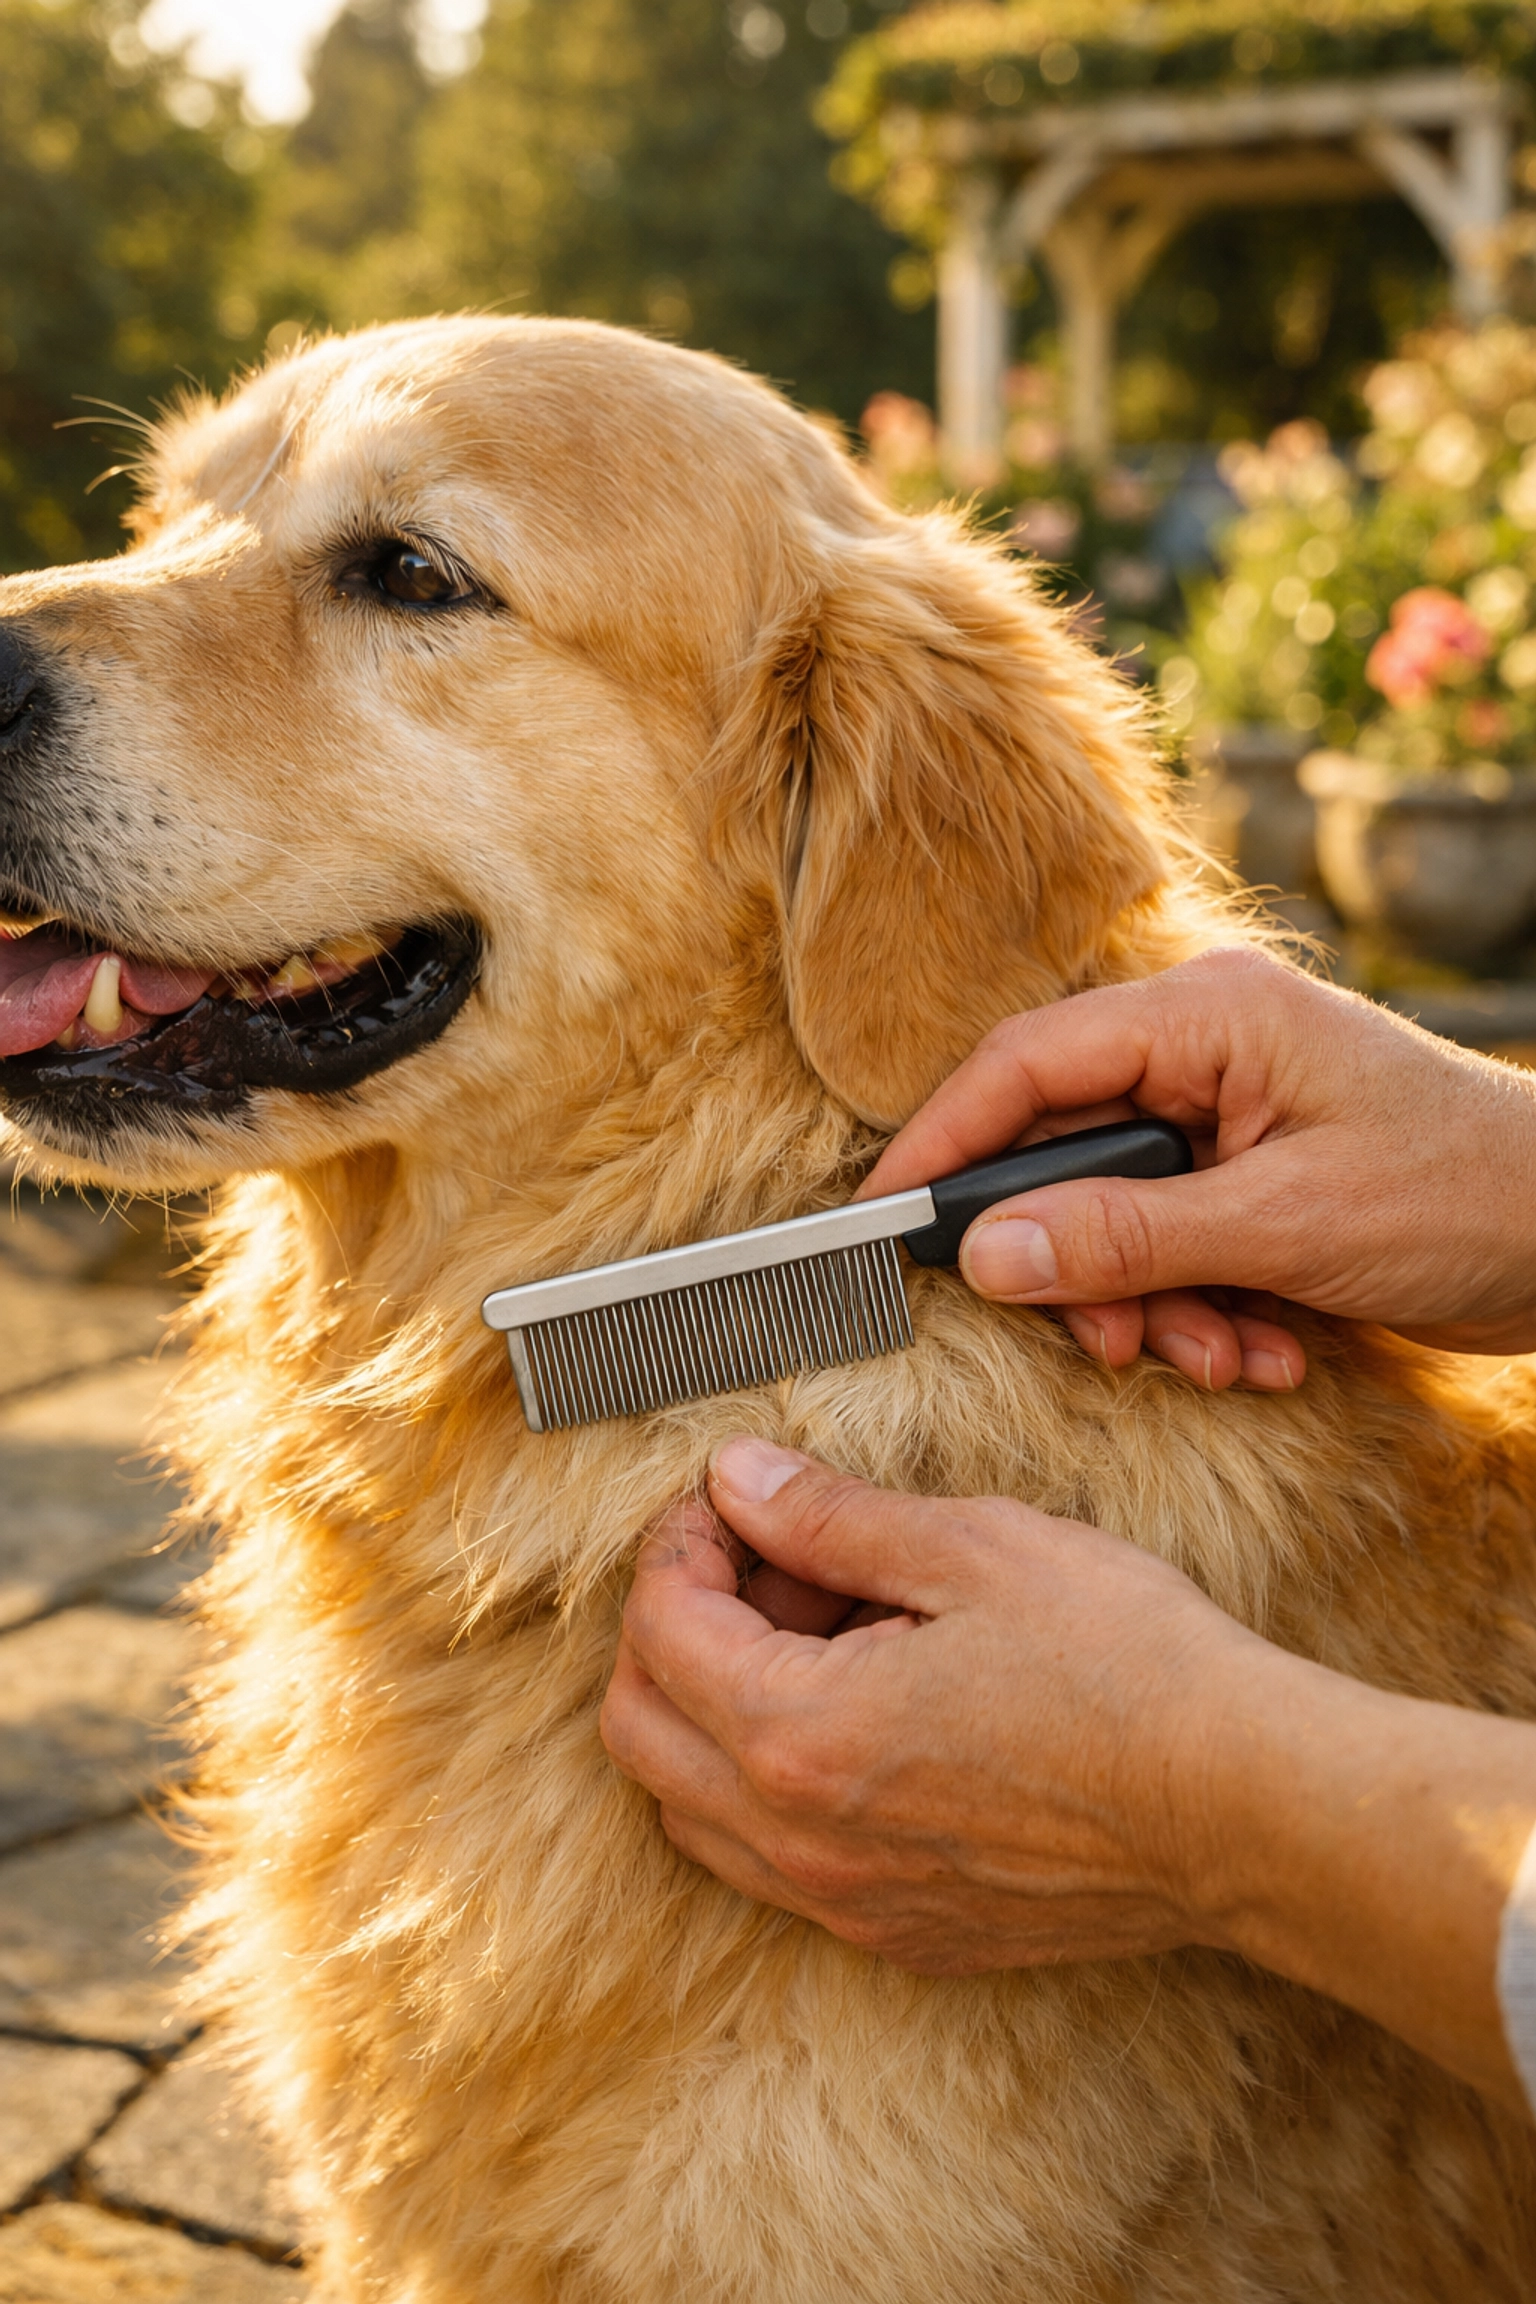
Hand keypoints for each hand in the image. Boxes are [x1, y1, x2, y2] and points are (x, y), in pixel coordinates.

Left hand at [602, 1438, 1535, 2110]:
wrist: (1247, 1811)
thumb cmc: (1127, 1669)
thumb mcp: (972, 1549)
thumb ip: (828, 1517)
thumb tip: (737, 1480)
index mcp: (799, 1736)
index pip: (658, 1630)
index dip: (679, 1541)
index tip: (733, 1499)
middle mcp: (801, 1842)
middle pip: (639, 1730)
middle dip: (673, 1626)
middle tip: (764, 1559)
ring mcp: (850, 1903)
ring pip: (694, 1807)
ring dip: (716, 1708)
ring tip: (824, 1629)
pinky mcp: (904, 1932)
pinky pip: (774, 1863)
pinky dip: (775, 1781)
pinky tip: (869, 1708)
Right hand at [862, 945, 1535, 1373]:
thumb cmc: (1466, 1197)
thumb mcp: (1288, 1226)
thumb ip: (1130, 1237)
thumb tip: (990, 1252)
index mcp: (1207, 1015)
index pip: (1026, 1063)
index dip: (944, 1142)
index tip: (883, 1220)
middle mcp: (1204, 1050)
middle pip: (1062, 1151)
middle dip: (1082, 1263)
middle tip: (1114, 1340)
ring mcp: (1226, 1114)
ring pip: (1112, 1215)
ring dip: (1153, 1304)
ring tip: (1226, 1354)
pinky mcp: (1248, 1177)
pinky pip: (1169, 1244)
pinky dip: (1199, 1307)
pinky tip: (1264, 1346)